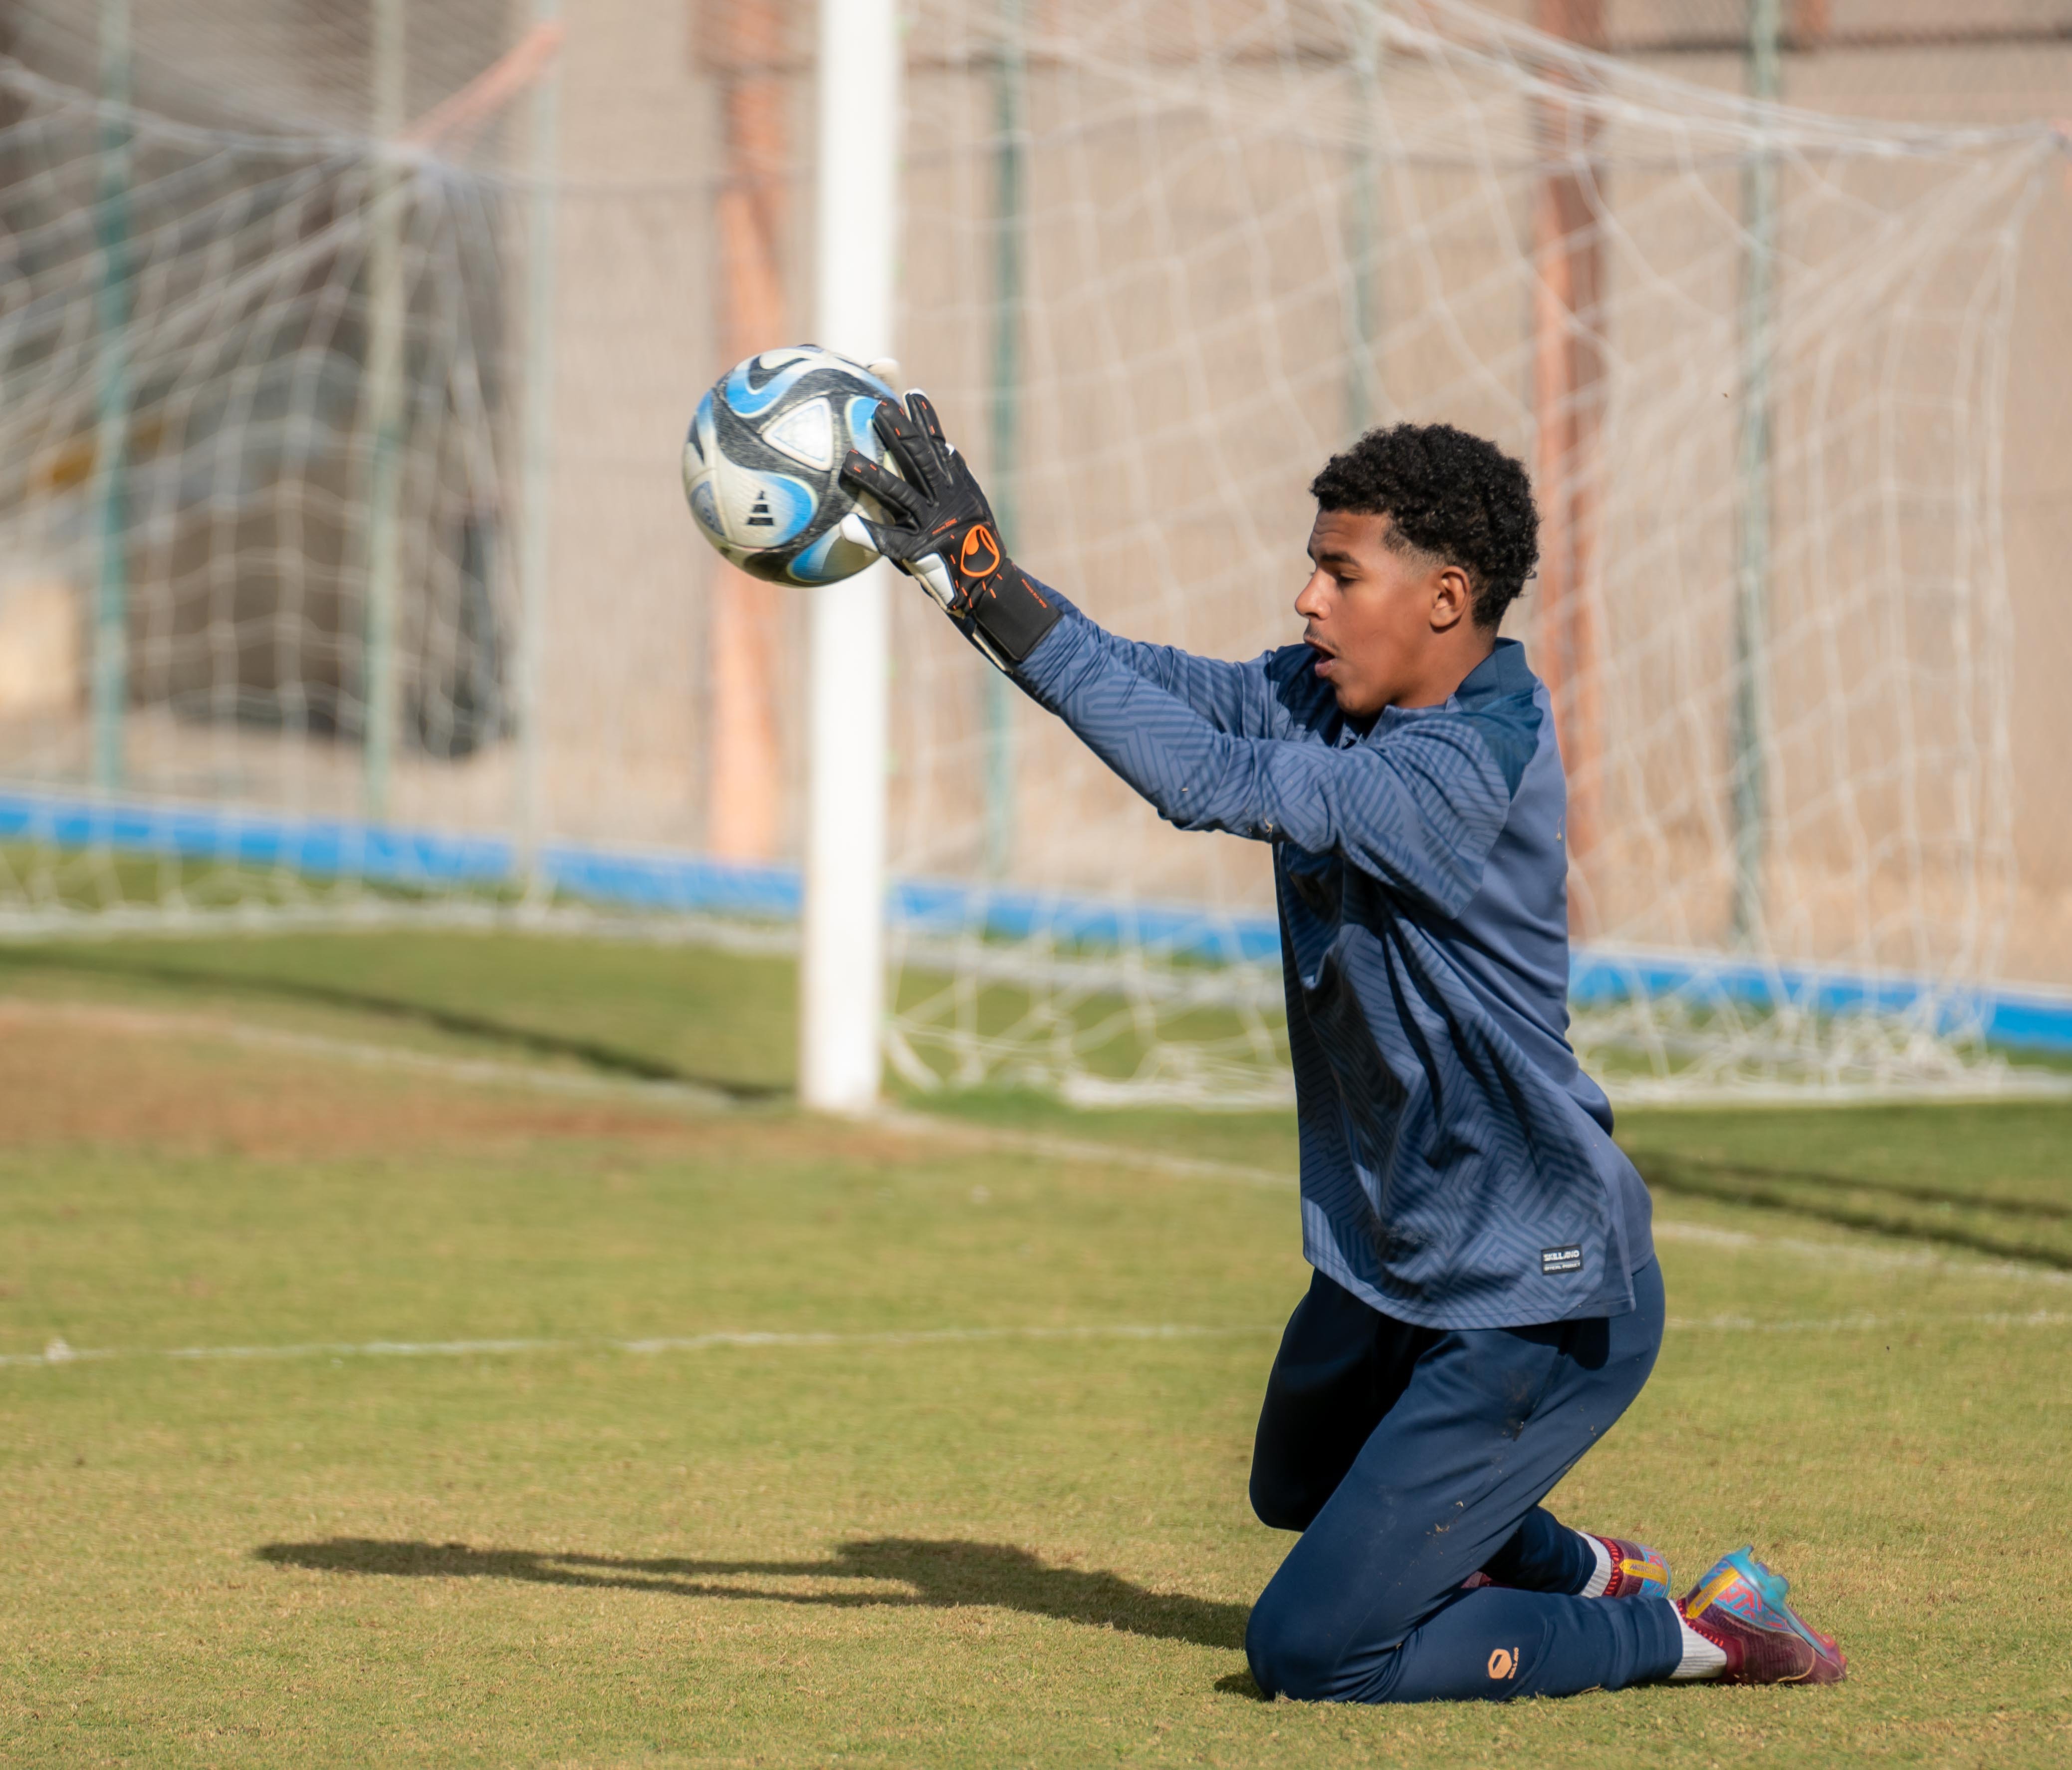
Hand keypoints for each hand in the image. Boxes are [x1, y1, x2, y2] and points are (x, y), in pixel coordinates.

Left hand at [837, 390, 1061, 670]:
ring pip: (900, 494)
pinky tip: (846, 525)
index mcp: (957, 490)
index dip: (927, 420)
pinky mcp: (921, 553)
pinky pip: (890, 542)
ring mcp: (932, 526)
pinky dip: (870, 533)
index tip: (913, 393)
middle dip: (899, 432)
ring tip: (848, 459)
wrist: (988, 588)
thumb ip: (957, 480)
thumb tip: (947, 446)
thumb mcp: (973, 509)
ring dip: (874, 476)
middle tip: (879, 407)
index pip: (939, 447)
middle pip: (919, 460)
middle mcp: (945, 502)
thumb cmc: (974, 550)